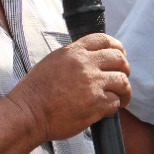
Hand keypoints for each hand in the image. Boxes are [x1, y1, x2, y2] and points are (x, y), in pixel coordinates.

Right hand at [6, 34, 130, 142]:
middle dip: (124, 68)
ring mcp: (92, 84)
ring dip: (124, 90)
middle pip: (119, 59)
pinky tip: (108, 108)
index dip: (117, 47)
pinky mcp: (96, 104)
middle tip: (122, 77)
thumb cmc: (36, 91)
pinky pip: (116, 101)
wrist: (28, 113)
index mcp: (74, 52)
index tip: (121, 55)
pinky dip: (115, 105)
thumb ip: (75, 57)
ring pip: (122, 81)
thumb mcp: (53, 62)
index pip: (104, 40)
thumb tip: (94, 57)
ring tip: (122, 97)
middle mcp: (85, 65)